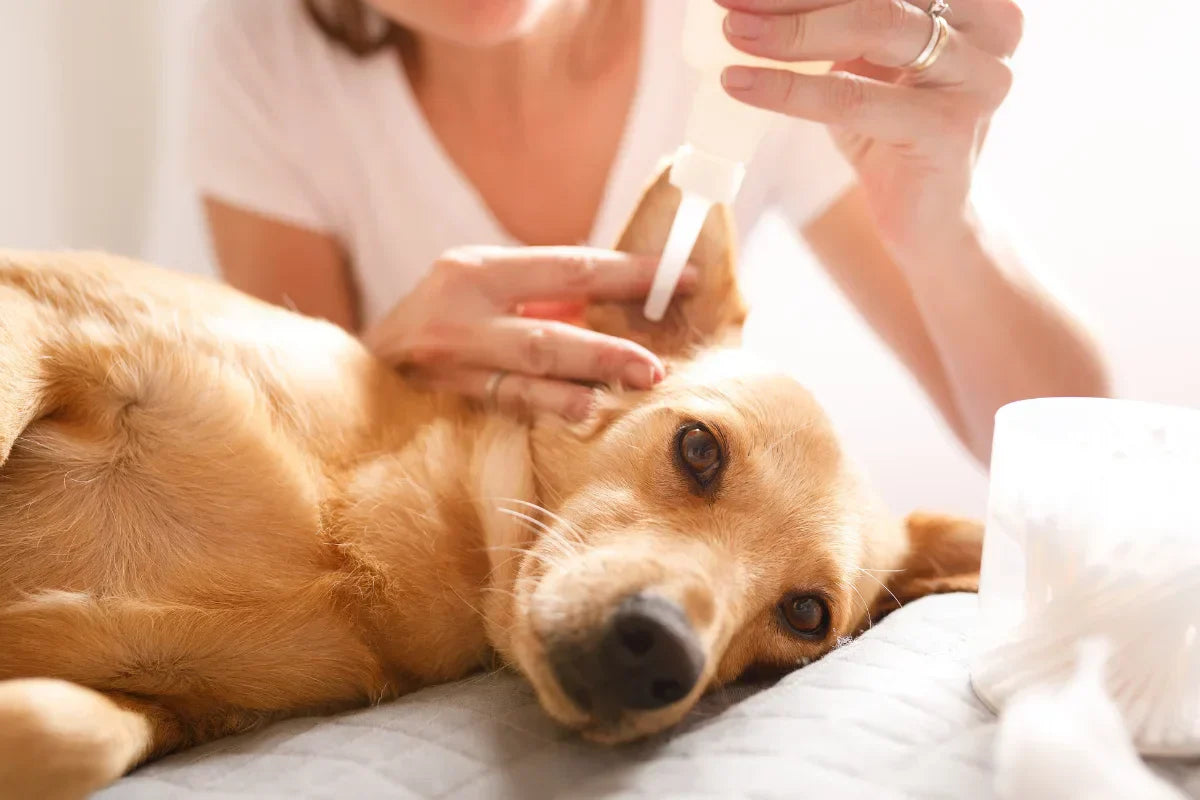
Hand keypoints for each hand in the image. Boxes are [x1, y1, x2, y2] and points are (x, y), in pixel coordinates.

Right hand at [362, 246, 694, 419]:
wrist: (357, 371)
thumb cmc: (438, 326)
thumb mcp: (481, 293)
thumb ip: (542, 296)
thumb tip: (624, 300)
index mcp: (477, 270)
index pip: (570, 267)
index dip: (631, 275)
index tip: (683, 280)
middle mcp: (459, 310)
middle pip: (548, 329)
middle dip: (608, 348)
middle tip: (657, 364)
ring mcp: (445, 362)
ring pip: (524, 373)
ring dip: (582, 385)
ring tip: (628, 389)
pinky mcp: (437, 401)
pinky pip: (501, 405)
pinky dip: (544, 408)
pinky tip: (580, 414)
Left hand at [716, 0, 1022, 257]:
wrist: (925, 217)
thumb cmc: (889, 127)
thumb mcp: (865, 58)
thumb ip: (836, 17)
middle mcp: (994, 27)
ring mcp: (978, 78)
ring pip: (874, 27)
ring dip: (791, 30)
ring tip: (734, 32)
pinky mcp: (949, 131)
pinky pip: (853, 99)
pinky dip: (789, 88)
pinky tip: (741, 83)